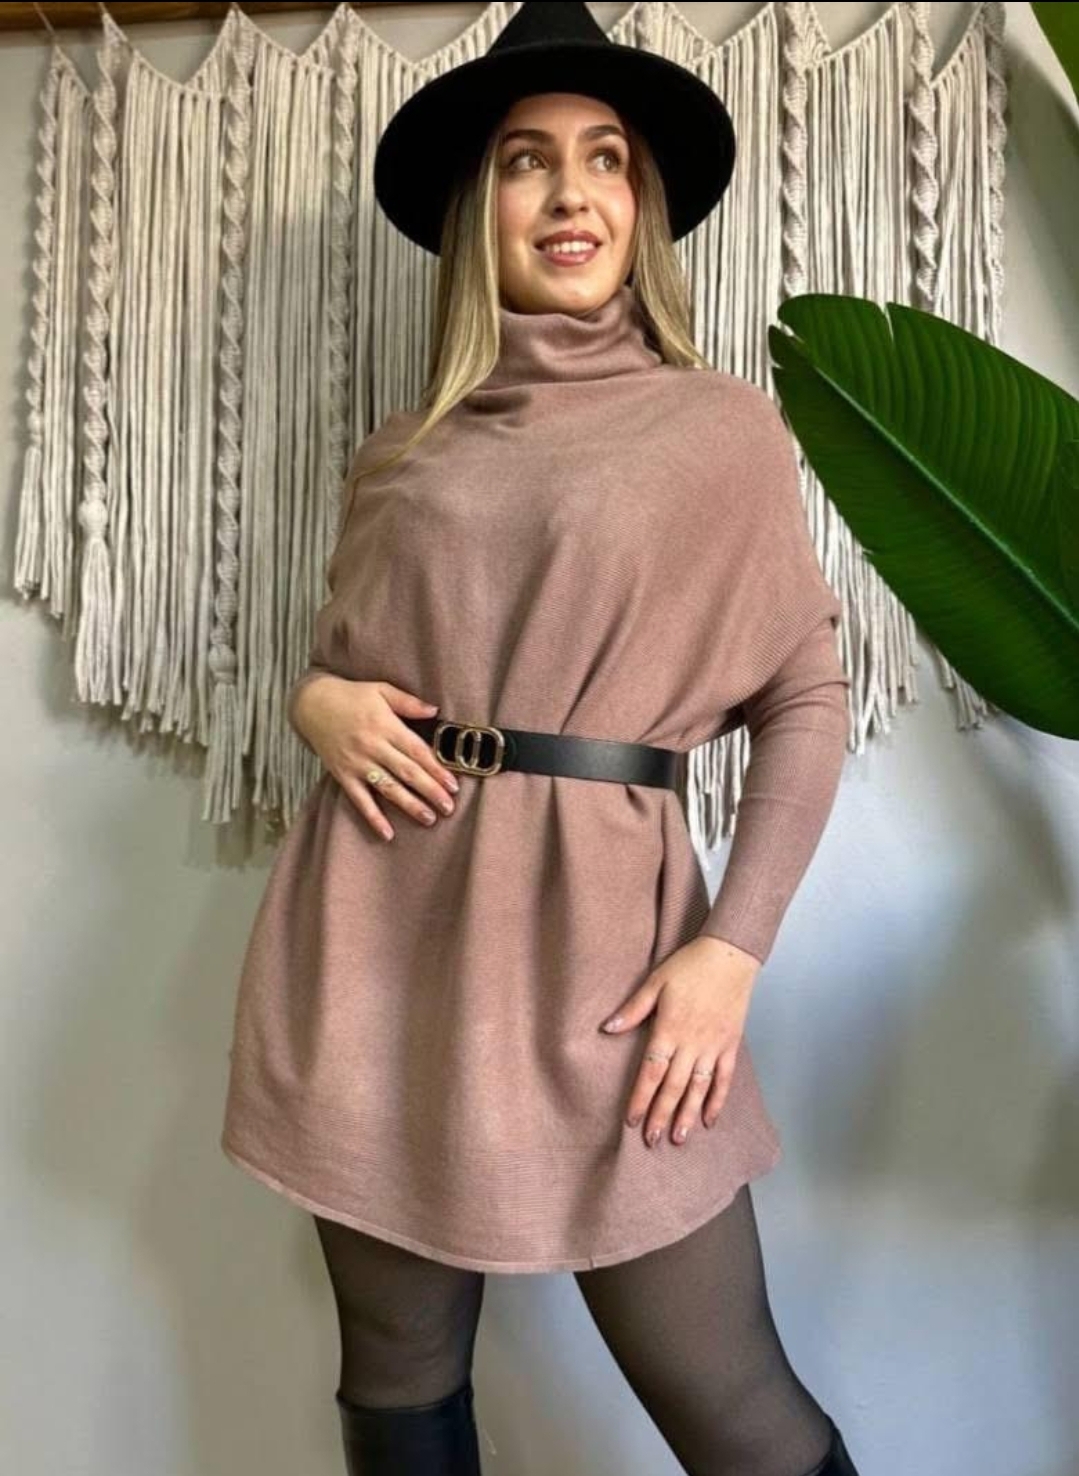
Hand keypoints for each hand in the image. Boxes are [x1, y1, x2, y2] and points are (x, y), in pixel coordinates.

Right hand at [291, 676, 459, 840]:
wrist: (312, 704)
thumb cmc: (351, 696)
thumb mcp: (381, 690)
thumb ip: (408, 702)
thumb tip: (435, 710)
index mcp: (386, 725)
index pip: (417, 751)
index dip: (436, 769)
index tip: (453, 785)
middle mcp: (373, 746)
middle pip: (407, 772)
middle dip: (430, 791)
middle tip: (449, 807)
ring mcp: (357, 763)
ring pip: (388, 788)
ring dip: (409, 805)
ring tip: (429, 818)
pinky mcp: (343, 775)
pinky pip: (359, 799)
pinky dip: (373, 817)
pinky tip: (387, 833)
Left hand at [600, 936, 761, 1146]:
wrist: (731, 955)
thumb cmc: (690, 965)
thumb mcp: (655, 981)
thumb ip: (633, 1009)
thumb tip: (607, 1028)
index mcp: (670, 1029)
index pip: (652, 1072)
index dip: (641, 1098)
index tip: (632, 1120)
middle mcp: (692, 1043)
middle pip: (674, 1086)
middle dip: (661, 1115)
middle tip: (652, 1140)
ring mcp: (714, 1046)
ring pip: (699, 1088)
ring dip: (688, 1114)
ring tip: (678, 1138)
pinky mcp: (731, 1044)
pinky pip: (724, 1078)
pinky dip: (717, 1100)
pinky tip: (709, 1119)